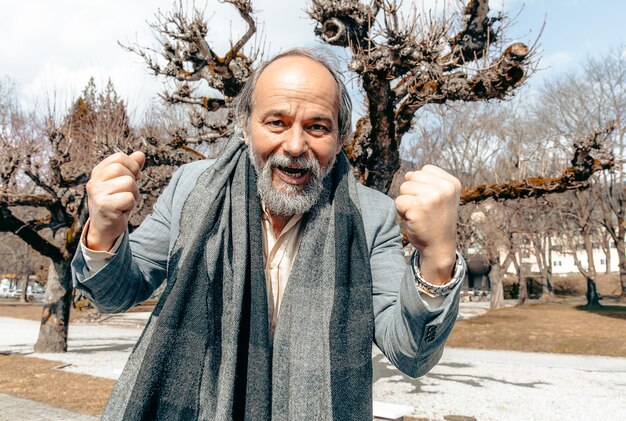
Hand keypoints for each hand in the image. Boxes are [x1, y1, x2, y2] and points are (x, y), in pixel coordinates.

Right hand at [85, 151, 144, 250]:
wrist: (105, 229)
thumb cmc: (116, 203)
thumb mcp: (123, 183)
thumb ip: (132, 168)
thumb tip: (141, 154)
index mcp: (98, 172)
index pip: (119, 157)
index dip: (132, 166)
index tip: (133, 178)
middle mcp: (94, 181)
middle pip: (122, 168)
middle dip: (133, 181)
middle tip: (128, 193)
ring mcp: (97, 193)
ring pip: (128, 183)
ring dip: (133, 194)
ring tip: (124, 202)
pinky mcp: (103, 205)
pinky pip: (128, 198)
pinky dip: (130, 205)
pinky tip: (122, 210)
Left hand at [395, 165, 460, 284]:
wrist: (438, 246)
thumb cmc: (436, 221)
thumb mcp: (441, 197)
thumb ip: (429, 182)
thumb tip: (407, 174)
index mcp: (452, 183)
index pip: (425, 170)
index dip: (421, 185)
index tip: (431, 202)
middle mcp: (445, 188)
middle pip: (412, 177)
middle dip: (411, 193)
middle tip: (422, 209)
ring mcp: (432, 197)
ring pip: (404, 188)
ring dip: (406, 202)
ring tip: (418, 214)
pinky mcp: (419, 207)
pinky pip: (398, 201)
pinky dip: (401, 212)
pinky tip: (413, 220)